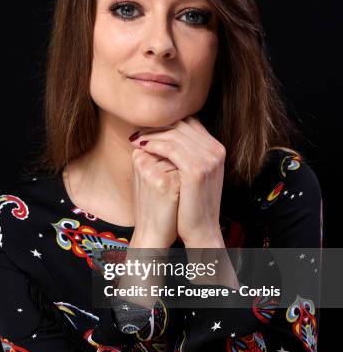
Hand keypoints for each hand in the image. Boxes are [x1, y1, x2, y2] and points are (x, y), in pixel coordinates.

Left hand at [129, 116, 225, 246]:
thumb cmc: (192, 203)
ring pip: (175, 134)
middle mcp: (216, 150)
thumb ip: (187, 154)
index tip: (148, 128)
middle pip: (182, 125)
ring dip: (152, 134)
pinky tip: (141, 147)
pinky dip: (154, 144)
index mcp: (216, 148)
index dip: (167, 122)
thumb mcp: (194, 174)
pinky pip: (171, 149)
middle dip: (157, 126)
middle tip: (138, 130)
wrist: (201, 230)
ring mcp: (208, 159)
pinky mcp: (197, 170)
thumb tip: (166, 136)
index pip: (189, 123)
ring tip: (135, 139)